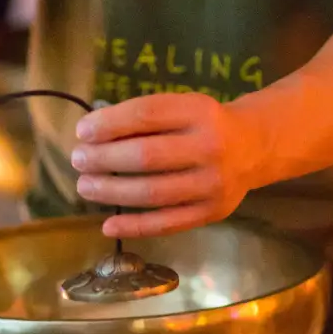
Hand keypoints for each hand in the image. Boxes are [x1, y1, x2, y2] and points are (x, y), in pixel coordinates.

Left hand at [70, 93, 261, 238]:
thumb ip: (146, 118)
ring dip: (111, 192)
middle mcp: (209, 147)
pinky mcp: (211, 212)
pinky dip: (134, 226)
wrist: (254, 148)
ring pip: (152, 192)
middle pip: (146, 156)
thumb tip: (93, 136)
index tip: (82, 131)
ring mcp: (212, 184)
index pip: (146, 115)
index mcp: (199, 112)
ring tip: (85, 186)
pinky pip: (167, 223)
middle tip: (78, 160)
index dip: (108, 124)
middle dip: (104, 159)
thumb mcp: (183, 107)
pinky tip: (108, 225)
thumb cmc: (204, 125)